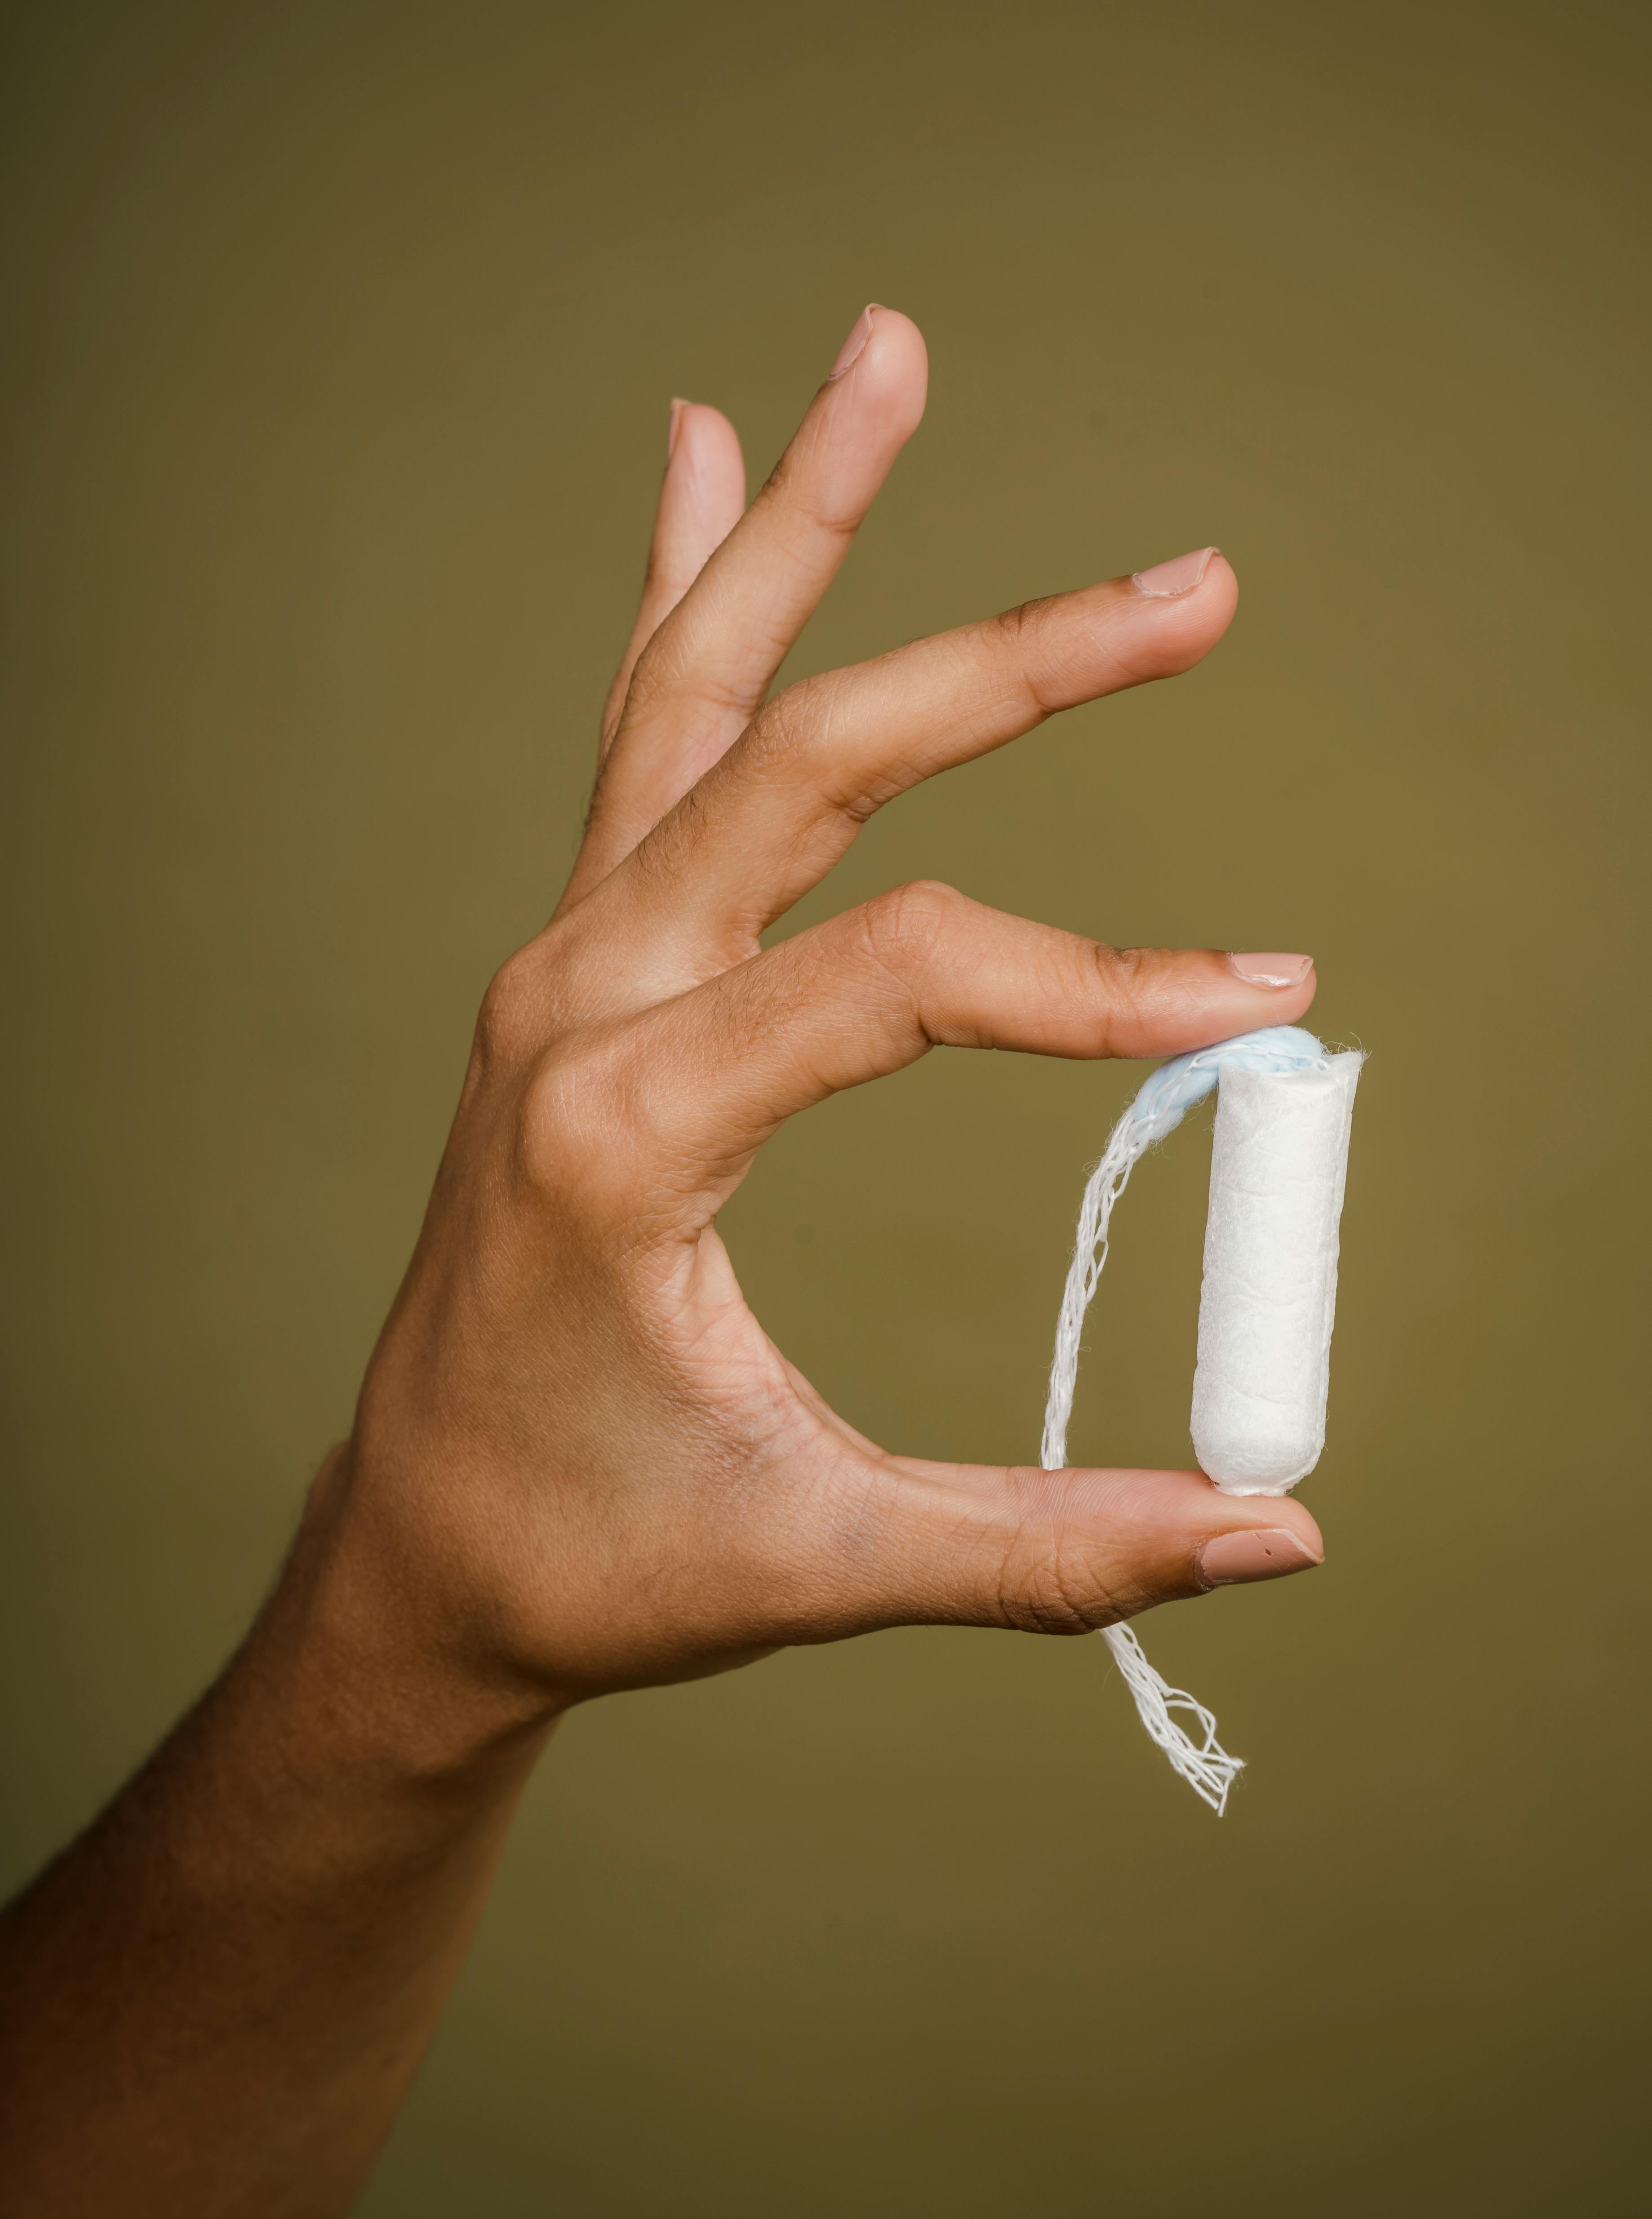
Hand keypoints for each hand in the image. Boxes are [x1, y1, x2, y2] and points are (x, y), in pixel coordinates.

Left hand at [313, 304, 1322, 1723]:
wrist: (419, 1552)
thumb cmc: (592, 1556)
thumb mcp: (817, 1560)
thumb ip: (1046, 1543)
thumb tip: (1276, 1544)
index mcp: (619, 1134)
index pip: (901, 981)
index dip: (1102, 983)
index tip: (1262, 1004)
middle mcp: (571, 1006)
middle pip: (805, 764)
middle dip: (1013, 669)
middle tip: (1196, 586)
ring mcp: (558, 966)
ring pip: (691, 698)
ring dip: (798, 529)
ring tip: (882, 352)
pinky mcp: (571, 967)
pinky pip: (634, 744)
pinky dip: (687, 597)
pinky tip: (710, 463)